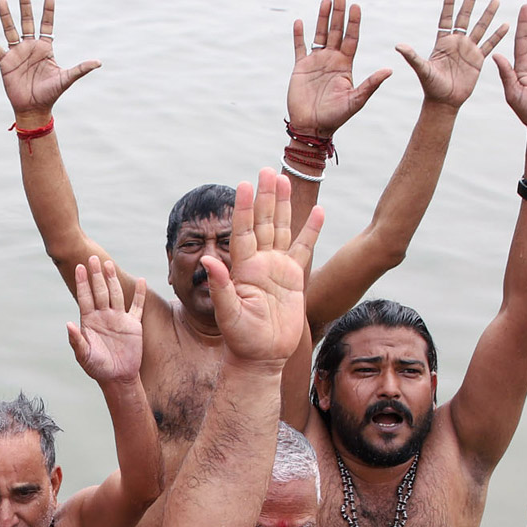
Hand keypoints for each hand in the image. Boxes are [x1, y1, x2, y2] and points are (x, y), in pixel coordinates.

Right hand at [0, 0, 99, 121]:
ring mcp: (17, 54)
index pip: (47, 24)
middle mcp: (30, 47)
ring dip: (6, 16)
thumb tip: (98, 63)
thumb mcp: (66, 79)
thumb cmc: (51, 94)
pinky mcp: (5, 63)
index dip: (48, 10)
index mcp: (45, 48)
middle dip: (25, 6)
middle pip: (27, 22)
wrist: (34, 109)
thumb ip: (80, 69)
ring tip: (1, 0)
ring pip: (10, 30)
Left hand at [67, 257, 144, 383]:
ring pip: (115, 294)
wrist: (117, 377)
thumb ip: (77, 340)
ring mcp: (118, 319)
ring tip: (109, 264)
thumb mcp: (84, 356)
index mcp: (90, 321)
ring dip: (112, 279)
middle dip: (96, 275)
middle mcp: (103, 316)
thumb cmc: (97, 368)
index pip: (85, 297)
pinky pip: (137, 306)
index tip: (79, 267)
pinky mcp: (133, 325)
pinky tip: (141, 281)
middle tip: (93, 258)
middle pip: (100, 291)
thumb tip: (68, 324)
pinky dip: (139, 294)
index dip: (82, 283)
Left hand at [201, 169, 320, 364]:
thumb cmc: (241, 340)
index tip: (244, 184)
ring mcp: (276, 268)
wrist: (261, 356)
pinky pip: (304, 248)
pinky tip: (318, 211)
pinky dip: (311, 230)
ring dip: (283, 205)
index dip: (243, 208)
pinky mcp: (294, 278)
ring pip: (281, 229)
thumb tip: (208, 259)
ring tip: (284, 179)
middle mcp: (258, 263)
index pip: (242, 231)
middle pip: (262, 222)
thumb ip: (220, 287)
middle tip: (266, 170)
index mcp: (242, 269)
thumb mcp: (228, 314)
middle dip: (264, 197)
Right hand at [287, 0, 392, 137]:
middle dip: (339, 13)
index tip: (356, 6)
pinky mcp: (300, 68)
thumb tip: (390, 70)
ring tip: (326, 1)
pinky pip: (300, 47)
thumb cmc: (335, 117)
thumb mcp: (356, 100)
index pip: (351, 38)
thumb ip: (371, 84)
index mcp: (346, 65)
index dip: (354, 22)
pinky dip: (299, 35)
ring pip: (320, 34)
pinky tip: (300, 22)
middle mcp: (332, 59)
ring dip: (323, 18)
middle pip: (337, 31)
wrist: (312, 127)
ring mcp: (316, 62)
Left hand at [395, 0, 506, 108]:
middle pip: (464, 18)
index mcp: (443, 43)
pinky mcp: (478, 60)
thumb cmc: (431, 86)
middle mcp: (457, 43)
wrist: (444, 101)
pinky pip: (490, 45)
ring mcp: (468, 50)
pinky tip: (506, 24)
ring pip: (480, 28)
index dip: (449, 5)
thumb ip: (412, 56)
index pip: (446, 19)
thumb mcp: (422, 69)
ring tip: (495, 0)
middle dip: (470, 2)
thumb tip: (398, 46)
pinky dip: (497, 35)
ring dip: (487, 14)